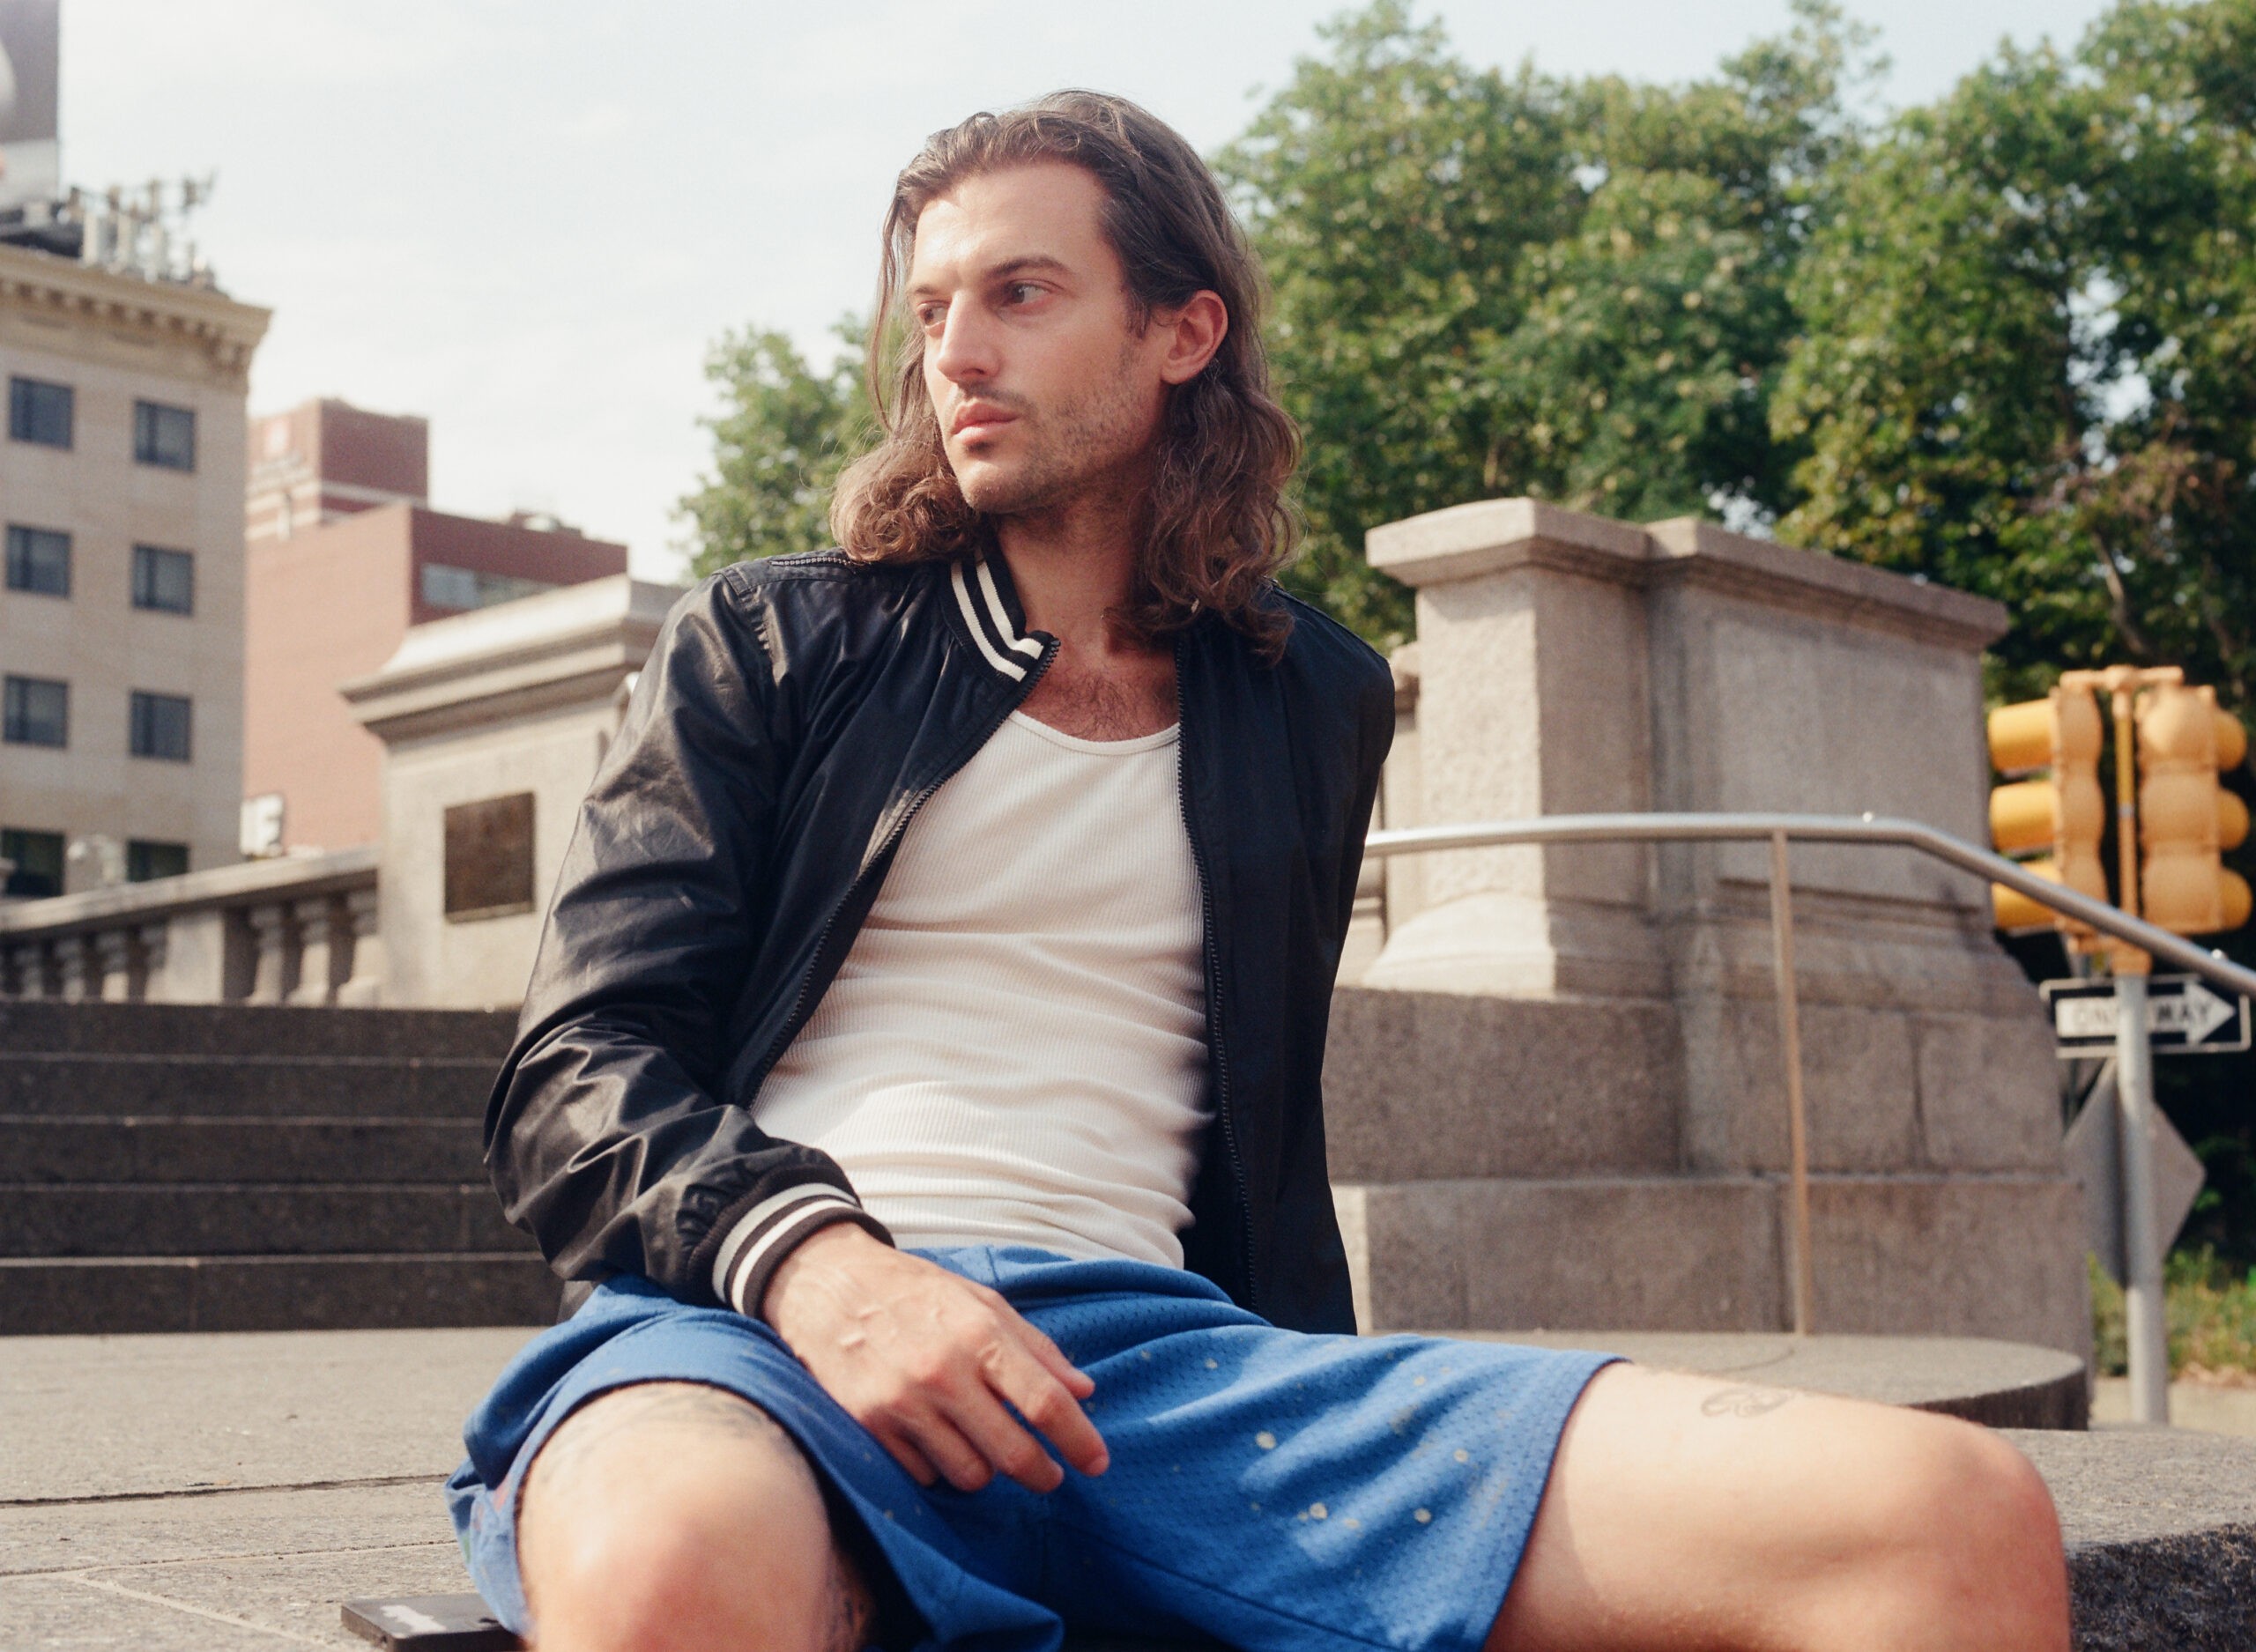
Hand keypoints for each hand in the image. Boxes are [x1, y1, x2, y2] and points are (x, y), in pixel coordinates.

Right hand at [761, 1224, 1109, 1494]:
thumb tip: (1084, 1391)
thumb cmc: (915, 1291)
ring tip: (987, 1448)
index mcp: (980, 1334)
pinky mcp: (870, 1425)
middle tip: (1050, 1475)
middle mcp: (943, 1372)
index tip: (1097, 1462)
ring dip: (988, 1470)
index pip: (1045, 1402)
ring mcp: (904, 1402)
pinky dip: (940, 1466)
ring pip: (970, 1474)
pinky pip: (924, 1475)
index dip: (1079, 1440)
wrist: (828, 1284)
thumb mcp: (983, 1301)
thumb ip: (1036, 1348)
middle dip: (1042, 1473)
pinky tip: (940, 1440)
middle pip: (1013, 1452)